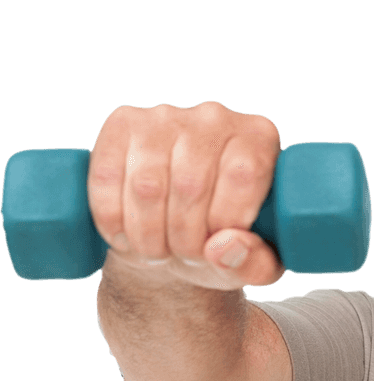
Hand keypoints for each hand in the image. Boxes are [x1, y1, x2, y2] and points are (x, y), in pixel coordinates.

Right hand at [89, 101, 285, 289]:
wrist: (178, 232)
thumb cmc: (226, 243)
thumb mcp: (256, 265)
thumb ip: (255, 263)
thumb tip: (223, 247)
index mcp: (259, 139)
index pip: (243, 175)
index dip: (225, 222)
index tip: (217, 247)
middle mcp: (215, 116)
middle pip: (191, 184)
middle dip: (185, 239)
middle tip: (186, 258)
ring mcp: (165, 116)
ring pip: (147, 185)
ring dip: (148, 235)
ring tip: (159, 252)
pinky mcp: (122, 124)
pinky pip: (107, 177)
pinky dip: (112, 219)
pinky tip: (125, 237)